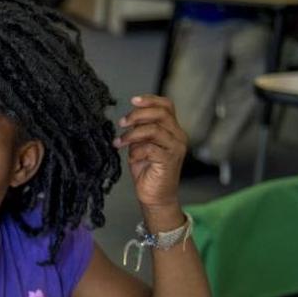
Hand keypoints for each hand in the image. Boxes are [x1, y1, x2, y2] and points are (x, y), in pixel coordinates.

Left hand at [114, 95, 185, 210]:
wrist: (155, 196)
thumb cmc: (147, 171)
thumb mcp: (141, 145)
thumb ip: (139, 131)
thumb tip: (129, 119)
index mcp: (172, 130)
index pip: (166, 106)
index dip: (150, 100)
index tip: (133, 100)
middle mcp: (177, 136)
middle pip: (161, 113)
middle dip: (137, 115)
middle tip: (122, 123)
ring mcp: (175, 148)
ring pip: (154, 129)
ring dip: (132, 134)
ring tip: (120, 143)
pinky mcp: (169, 160)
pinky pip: (150, 148)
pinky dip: (136, 151)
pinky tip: (131, 158)